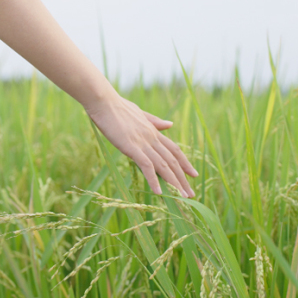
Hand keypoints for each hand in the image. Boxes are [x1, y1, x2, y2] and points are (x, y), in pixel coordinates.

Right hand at [84, 94, 198, 197]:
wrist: (103, 101)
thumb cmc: (116, 107)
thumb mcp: (139, 113)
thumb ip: (154, 121)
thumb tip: (170, 125)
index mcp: (153, 131)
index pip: (174, 149)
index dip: (185, 162)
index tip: (193, 174)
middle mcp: (152, 138)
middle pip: (172, 160)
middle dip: (183, 178)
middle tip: (191, 193)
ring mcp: (142, 143)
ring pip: (163, 165)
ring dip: (174, 182)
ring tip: (182, 196)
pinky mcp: (131, 147)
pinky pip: (146, 166)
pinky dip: (154, 179)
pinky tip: (159, 192)